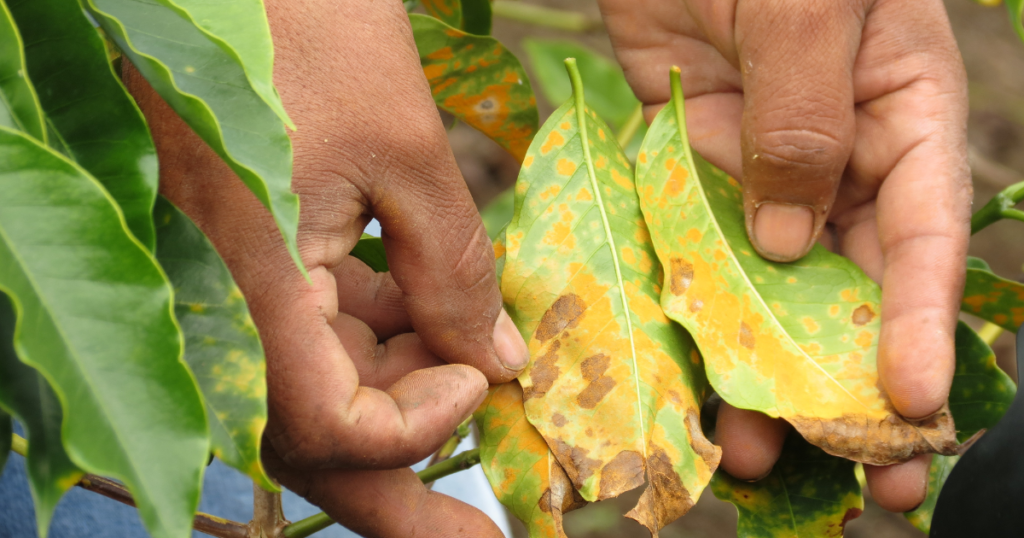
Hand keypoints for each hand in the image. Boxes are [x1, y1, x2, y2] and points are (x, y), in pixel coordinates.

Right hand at [125, 0, 528, 535]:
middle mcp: (231, 304)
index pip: (329, 425)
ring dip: (407, 395)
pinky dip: (386, 338)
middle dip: (402, 496)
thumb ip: (451, 270)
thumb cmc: (302, 26)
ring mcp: (240, 285)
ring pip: (322, 387)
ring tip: (481, 377)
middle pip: (315, 440)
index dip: (415, 423)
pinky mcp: (259, 261)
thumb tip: (499, 366)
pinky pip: (320, 331)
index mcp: (253, 284)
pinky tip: (437, 321)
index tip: (481, 378)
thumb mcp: (404, 149)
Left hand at [598, 0, 970, 510]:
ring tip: (759, 452)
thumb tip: (791, 242)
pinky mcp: (689, 173)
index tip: (911, 403)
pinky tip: (689, 377)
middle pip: (858, 286)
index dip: (921, 322)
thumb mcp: (802, 4)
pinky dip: (694, 315)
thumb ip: (805, 117)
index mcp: (903, 111)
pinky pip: (695, 254)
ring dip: (768, 370)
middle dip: (857, 382)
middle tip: (870, 475)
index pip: (926, 230)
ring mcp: (761, 171)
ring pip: (773, 290)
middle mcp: (840, 156)